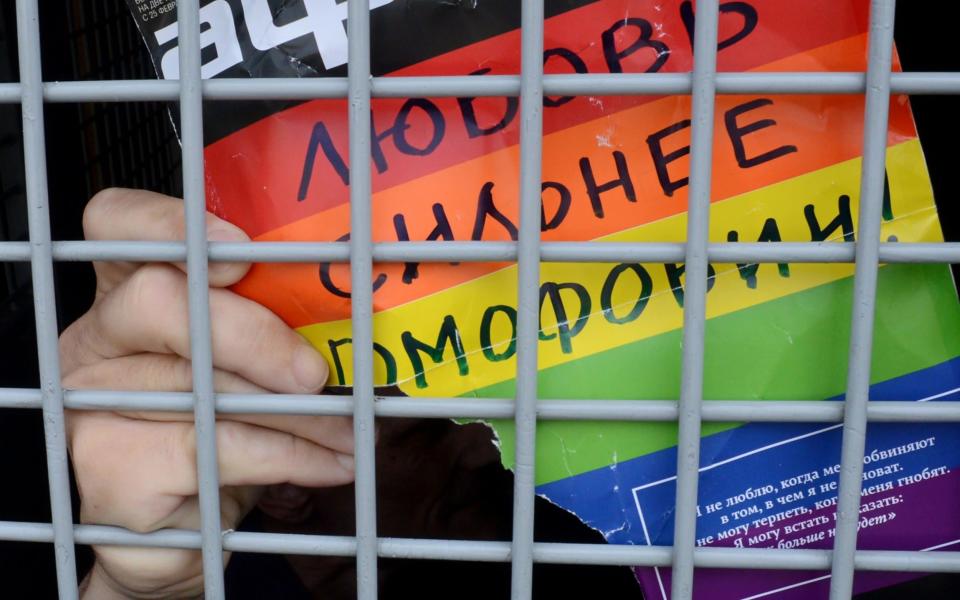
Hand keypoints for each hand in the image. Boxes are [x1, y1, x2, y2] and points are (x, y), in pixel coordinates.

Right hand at [61, 188, 354, 598]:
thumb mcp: (250, 360)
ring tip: (350, 428)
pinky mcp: (109, 470)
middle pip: (158, 301)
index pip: (116, 223)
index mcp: (127, 290)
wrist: (183, 526)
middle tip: (315, 373)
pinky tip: (332, 464)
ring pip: (199, 386)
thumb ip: (273, 319)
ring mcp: (89, 404)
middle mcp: (96, 338)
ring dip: (296, 412)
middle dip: (252, 334)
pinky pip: (214, 449)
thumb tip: (352, 306)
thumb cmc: (224, 425)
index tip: (240, 248)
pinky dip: (289, 457)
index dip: (168, 223)